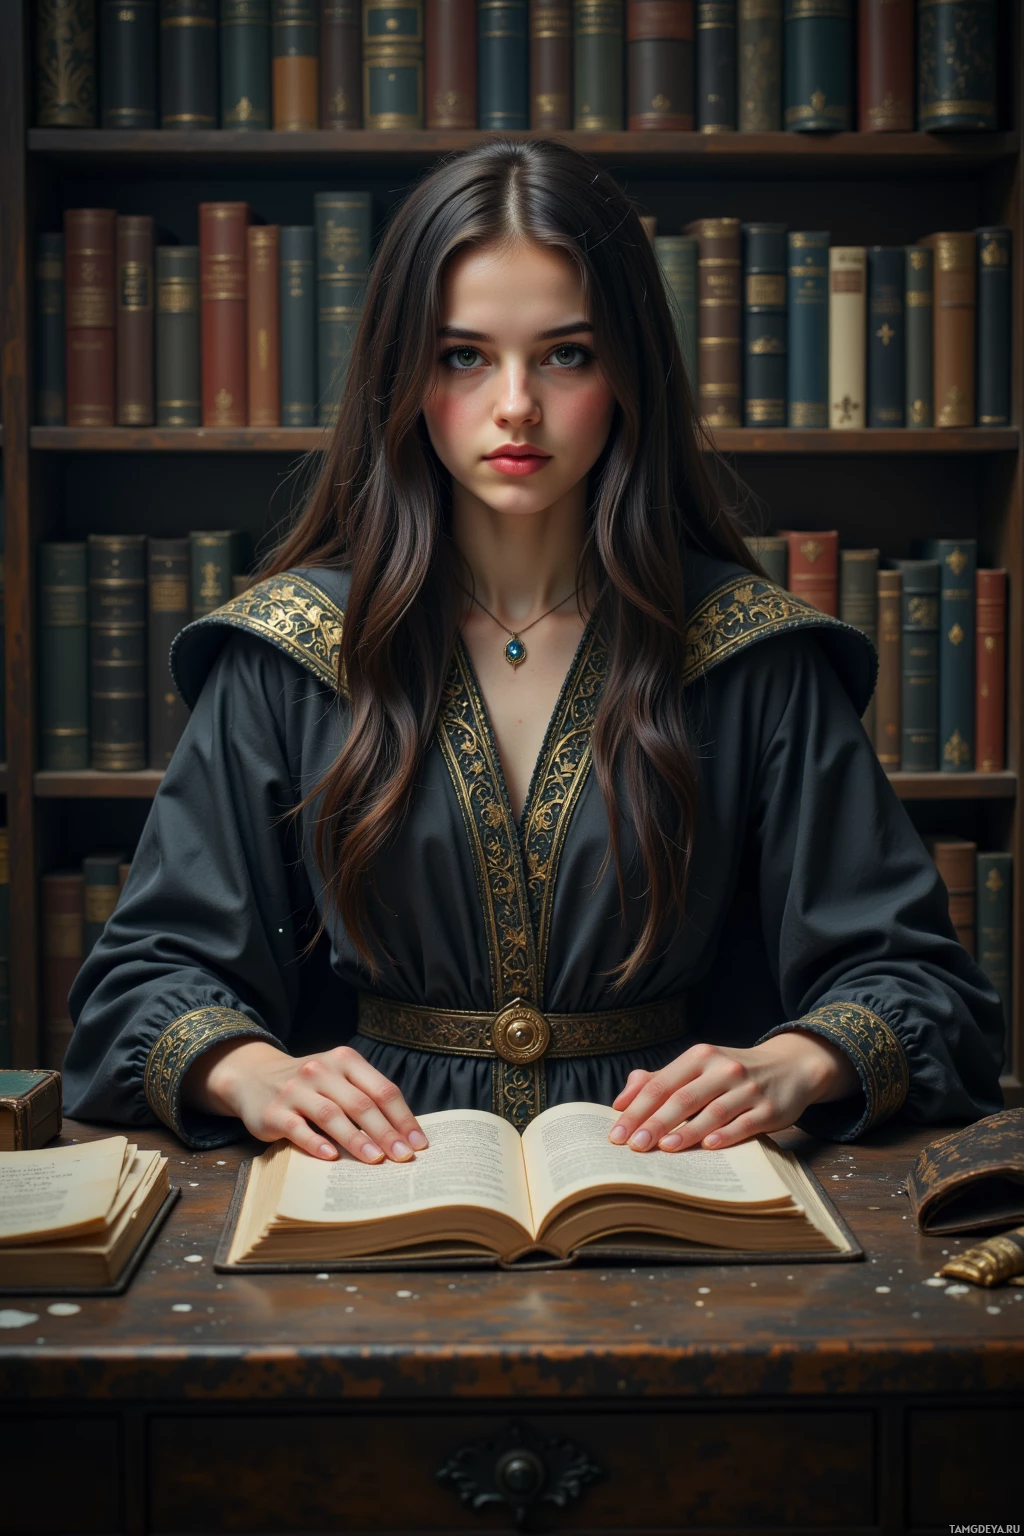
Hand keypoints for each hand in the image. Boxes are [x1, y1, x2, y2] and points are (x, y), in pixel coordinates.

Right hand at [182, 1037, 428, 1163]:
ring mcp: (295, 1090)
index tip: (419, 1144)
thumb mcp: (338, 1078)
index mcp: (345, 1060)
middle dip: (386, 1132)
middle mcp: (321, 1070)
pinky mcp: (273, 1111)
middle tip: (404, 1158)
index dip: (403, 1118)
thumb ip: (365, 1097)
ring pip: (332, 1115)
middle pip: (361, 1103)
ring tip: (376, 1161)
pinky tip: (331, 1157)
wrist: (253, 1076)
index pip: (382, 1090)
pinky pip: (298, 1129)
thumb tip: (403, 1135)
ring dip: (357, 1140)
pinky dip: (316, 1143)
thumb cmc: (309, 1084)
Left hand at [607, 1030, 860, 1151]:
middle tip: (634, 1145)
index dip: (637, 1108)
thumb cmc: (733, 1072)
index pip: (661, 1084)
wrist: (790, 1067)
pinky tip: (708, 1146)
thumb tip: (621, 1101)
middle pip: (683, 1097)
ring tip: (664, 1148)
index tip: (617, 1132)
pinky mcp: (769, 1108)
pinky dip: (726, 1134)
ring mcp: (748, 1088)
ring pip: (713, 1110)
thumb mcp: (699, 1066)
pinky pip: (745, 1123)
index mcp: (700, 1056)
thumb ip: (660, 1080)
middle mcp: (723, 1068)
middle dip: (655, 1122)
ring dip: (687, 1131)